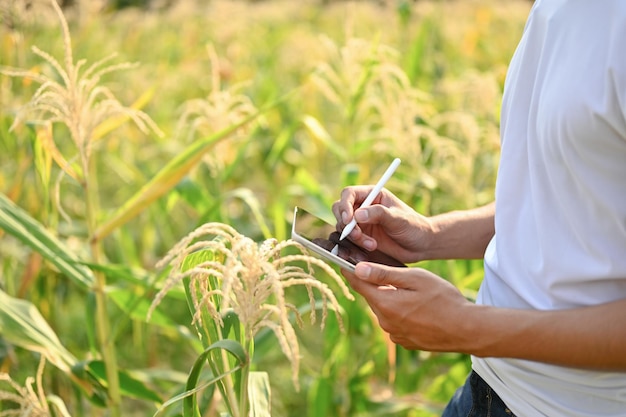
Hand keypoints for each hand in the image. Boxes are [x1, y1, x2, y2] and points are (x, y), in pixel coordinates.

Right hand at [332, 186, 433, 262]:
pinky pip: (347, 241)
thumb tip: (357, 215)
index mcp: (372, 195)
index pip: (349, 194)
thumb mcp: (399, 219)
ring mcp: (360, 223)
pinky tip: (368, 251)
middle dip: (345, 224)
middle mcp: (363, 207)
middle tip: (357, 236)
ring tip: (372, 245)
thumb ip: (379, 214)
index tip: (349, 220)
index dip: (345, 205)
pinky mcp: (360, 238)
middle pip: (340, 209)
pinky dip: (353, 247)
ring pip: (342, 227)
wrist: (420, 246)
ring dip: (353, 238)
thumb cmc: (414, 227)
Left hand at [342, 262, 473, 351]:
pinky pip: (394, 322)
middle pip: (371, 296)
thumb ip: (385, 273)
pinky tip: (416, 307)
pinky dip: (399, 312)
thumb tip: (358, 268)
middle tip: (385, 270)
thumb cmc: (443, 298)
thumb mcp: (415, 278)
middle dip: (374, 283)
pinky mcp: (404, 341)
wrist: (467, 329)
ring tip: (409, 290)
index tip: (342, 259)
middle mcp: (385, 321)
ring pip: (383, 309)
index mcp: (385, 303)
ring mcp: (394, 334)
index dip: (348, 270)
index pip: (357, 284)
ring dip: (389, 298)